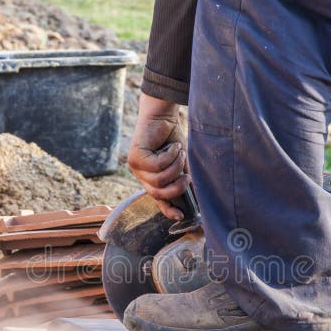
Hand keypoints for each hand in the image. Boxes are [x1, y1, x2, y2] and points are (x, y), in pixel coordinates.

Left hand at [127, 94, 189, 219]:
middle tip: (187, 176)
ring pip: (160, 180)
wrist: (163, 115)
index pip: (158, 200)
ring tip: (179, 152)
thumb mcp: (181, 163)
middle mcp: (141, 176)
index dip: (168, 210)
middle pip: (159, 194)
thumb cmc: (172, 138)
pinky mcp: (135, 158)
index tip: (181, 216)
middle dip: (177, 186)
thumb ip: (183, 179)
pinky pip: (157, 166)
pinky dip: (170, 156)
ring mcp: (136, 168)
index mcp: (151, 180)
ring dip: (175, 166)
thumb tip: (196, 198)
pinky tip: (172, 146)